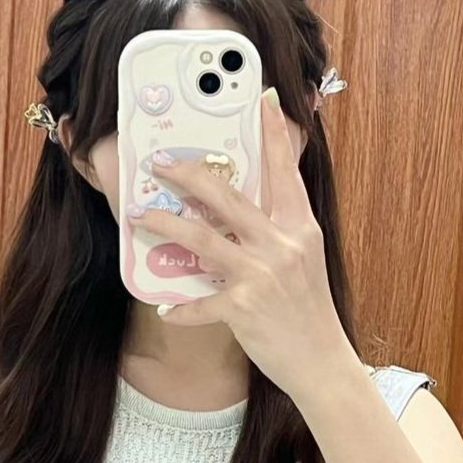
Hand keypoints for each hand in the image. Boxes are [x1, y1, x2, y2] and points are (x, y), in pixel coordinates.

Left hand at [125, 86, 359, 400]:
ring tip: (139, 215)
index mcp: (300, 228)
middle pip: (228, 197)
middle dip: (189, 175)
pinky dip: (182, 306)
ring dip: (165, 224)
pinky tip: (167, 306)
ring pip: (203, 238)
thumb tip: (249, 205)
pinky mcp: (244, 308)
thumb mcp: (306, 258)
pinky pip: (201, 302)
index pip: (285, 173)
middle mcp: (282, 245)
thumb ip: (280, 228)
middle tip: (161, 162)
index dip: (274, 135)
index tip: (262, 101)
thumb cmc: (310, 309)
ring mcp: (262, 275)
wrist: (323, 362)